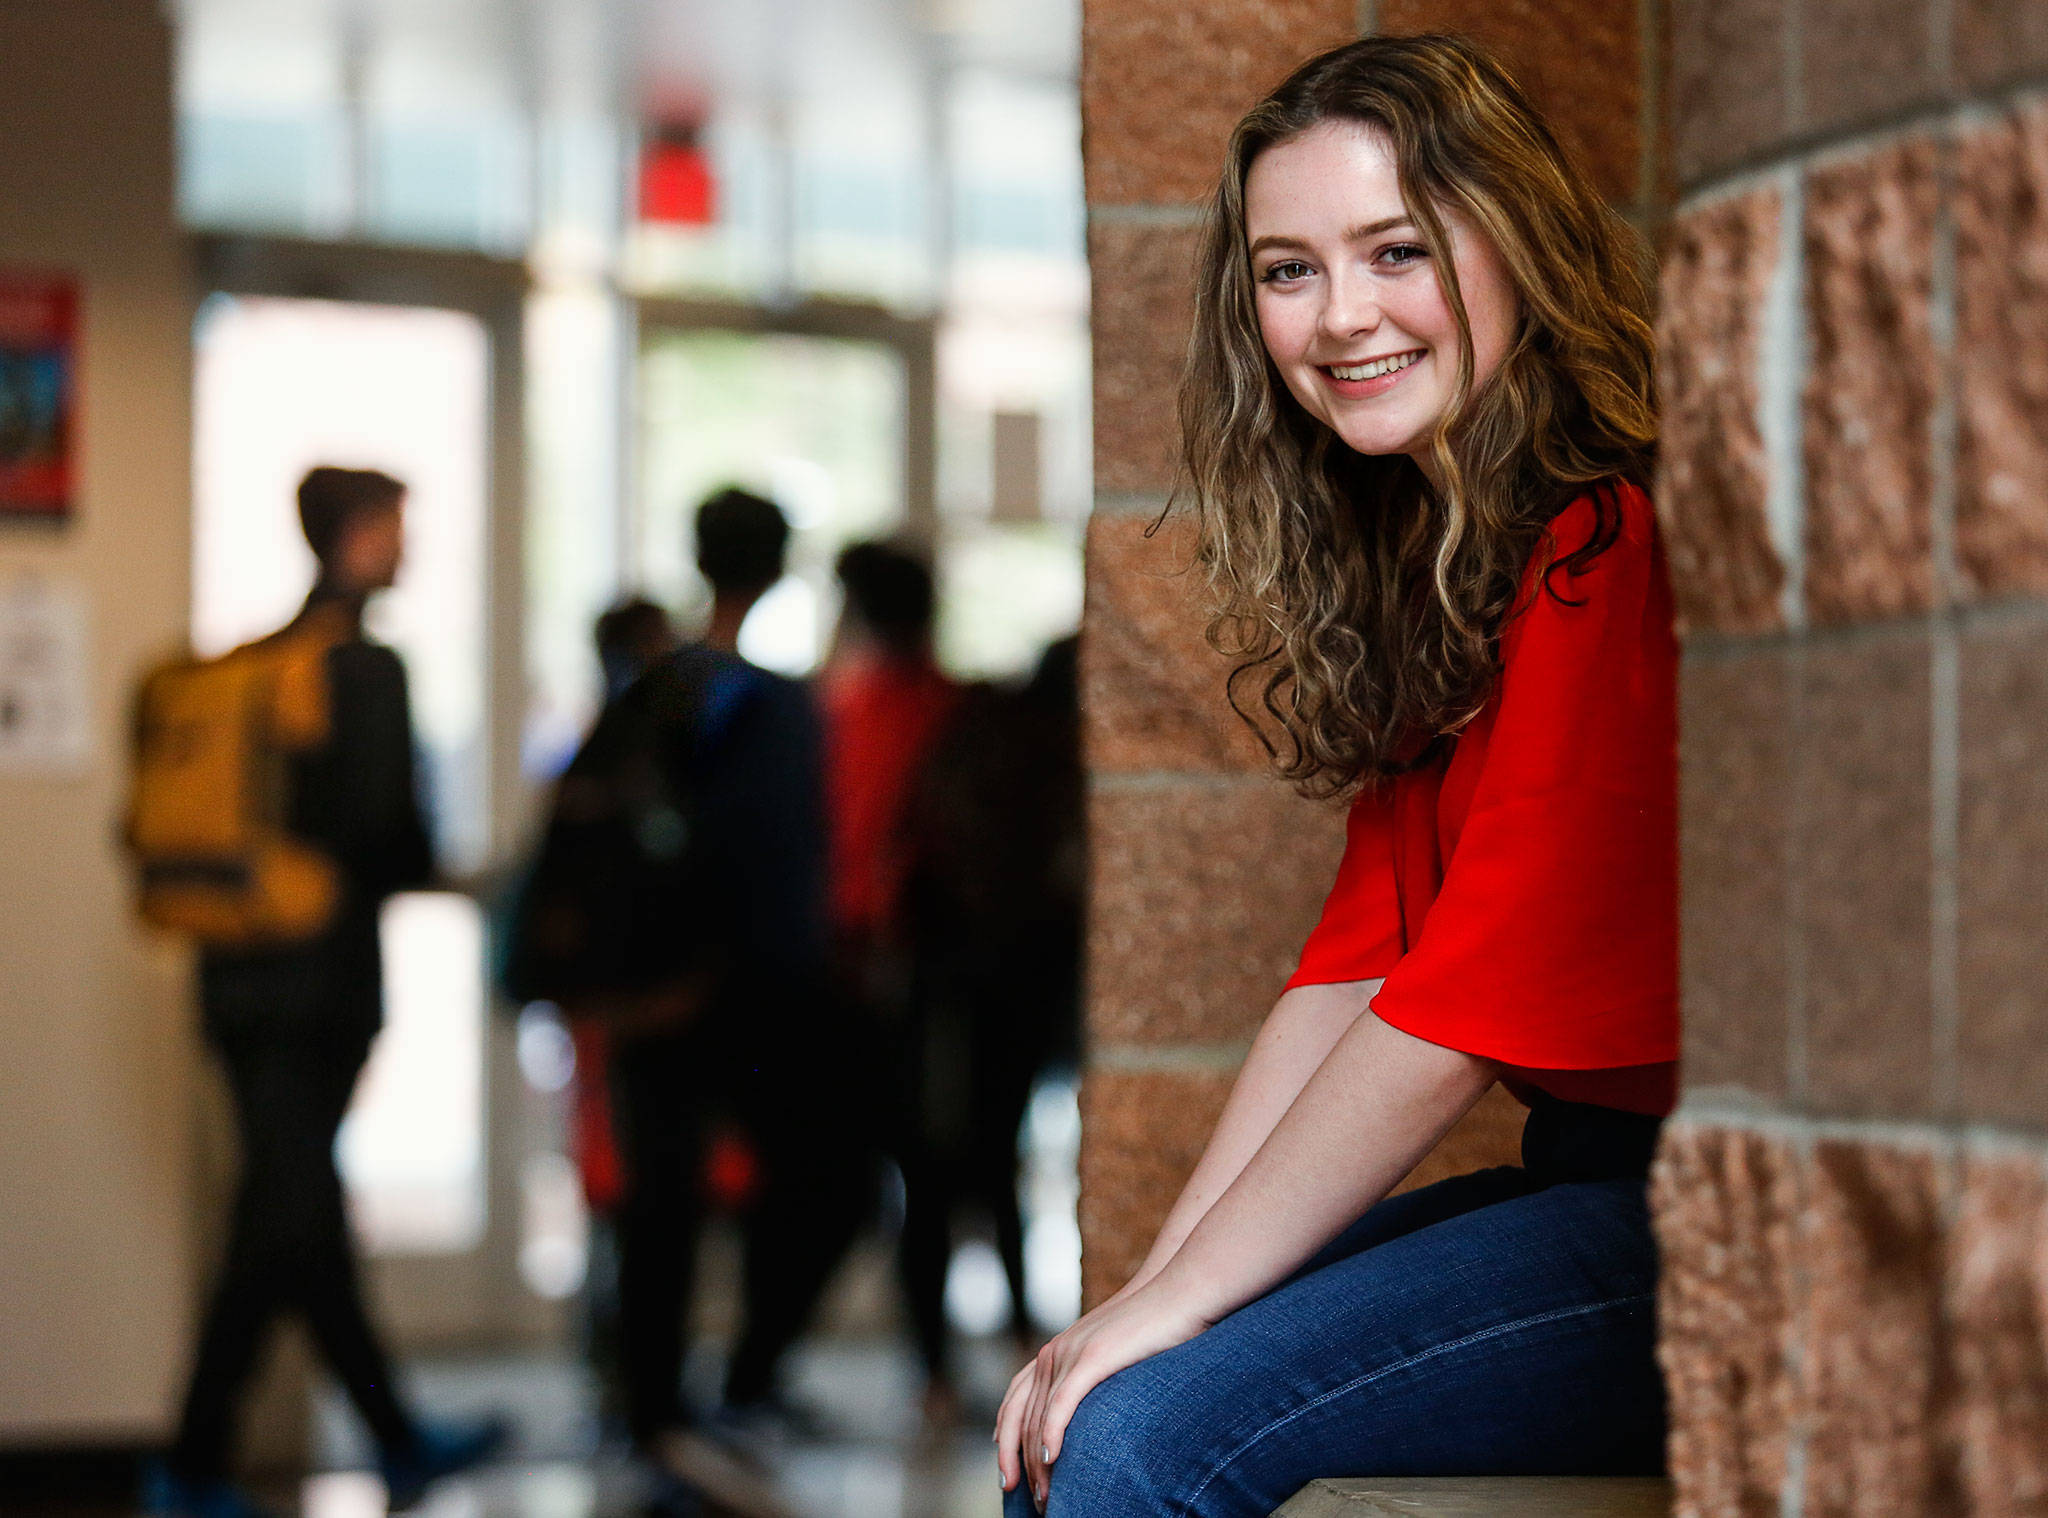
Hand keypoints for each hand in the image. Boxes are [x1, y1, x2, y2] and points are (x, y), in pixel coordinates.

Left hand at [993, 1282, 1211, 1510]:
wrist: (1178, 1294)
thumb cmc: (1154, 1329)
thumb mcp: (1113, 1356)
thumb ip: (1093, 1380)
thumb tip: (1093, 1417)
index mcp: (1055, 1352)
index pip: (1016, 1402)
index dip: (1005, 1439)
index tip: (1006, 1474)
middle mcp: (1053, 1353)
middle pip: (1021, 1417)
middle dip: (1018, 1463)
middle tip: (1029, 1501)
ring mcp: (1070, 1354)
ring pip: (1038, 1418)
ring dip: (1035, 1463)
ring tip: (1046, 1498)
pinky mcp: (1092, 1358)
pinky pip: (1061, 1404)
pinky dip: (1050, 1435)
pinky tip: (1050, 1460)